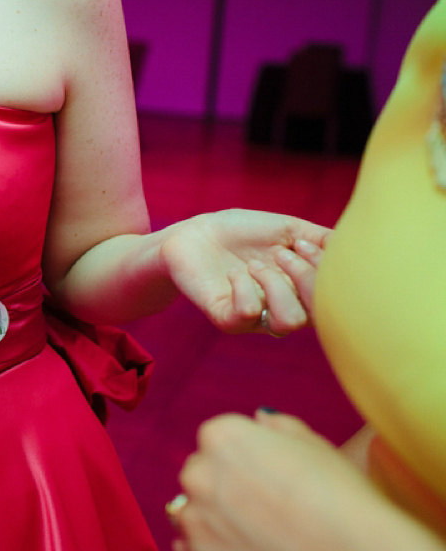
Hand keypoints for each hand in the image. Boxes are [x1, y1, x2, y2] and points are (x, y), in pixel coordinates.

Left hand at [159, 209, 327, 334]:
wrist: (194, 234)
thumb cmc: (240, 232)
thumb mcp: (288, 229)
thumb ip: (324, 240)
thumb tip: (355, 248)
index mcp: (302, 290)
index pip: (332, 299)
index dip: (325, 273)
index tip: (303, 244)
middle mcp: (283, 308)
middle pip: (317, 316)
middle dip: (305, 278)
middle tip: (280, 253)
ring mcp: (256, 318)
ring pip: (289, 321)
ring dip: (275, 285)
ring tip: (253, 267)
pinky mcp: (227, 320)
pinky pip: (248, 314)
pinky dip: (244, 288)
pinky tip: (233, 275)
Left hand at [170, 410, 445, 550]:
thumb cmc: (337, 495)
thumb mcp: (311, 442)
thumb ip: (275, 424)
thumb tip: (259, 420)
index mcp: (220, 436)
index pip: (217, 439)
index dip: (244, 456)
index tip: (268, 472)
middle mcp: (198, 474)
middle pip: (202, 473)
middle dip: (224, 484)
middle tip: (265, 503)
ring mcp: (195, 519)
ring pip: (193, 510)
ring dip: (214, 517)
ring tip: (259, 531)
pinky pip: (189, 547)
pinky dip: (210, 549)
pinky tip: (243, 550)